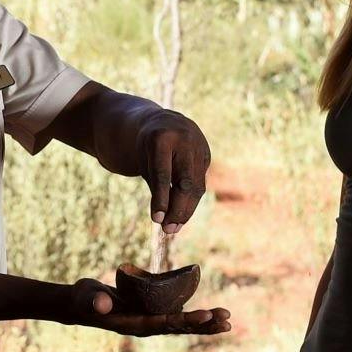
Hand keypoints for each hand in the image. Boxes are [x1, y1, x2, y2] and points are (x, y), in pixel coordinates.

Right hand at [66, 279, 230, 337]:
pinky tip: (209, 314)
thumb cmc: (84, 300)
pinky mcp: (152, 314)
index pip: (164, 324)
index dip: (186, 320)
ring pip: (182, 325)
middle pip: (180, 328)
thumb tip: (102, 304)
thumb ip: (94, 301)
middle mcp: (146, 326)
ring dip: (204, 322)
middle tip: (227, 320)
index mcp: (134, 325)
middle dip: (204, 325)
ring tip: (227, 319)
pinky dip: (194, 315)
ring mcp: (150, 322)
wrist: (82, 304)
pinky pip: (177, 317)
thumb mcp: (87, 298)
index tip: (206, 315)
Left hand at [134, 111, 212, 234]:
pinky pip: (200, 182)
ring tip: (173, 227)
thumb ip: (156, 186)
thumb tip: (163, 219)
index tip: (156, 220)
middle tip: (167, 229)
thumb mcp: (144, 161)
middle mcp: (185, 140)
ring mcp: (200, 146)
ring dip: (186, 209)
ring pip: (197, 185)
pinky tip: (181, 215)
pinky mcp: (206, 154)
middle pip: (186, 182)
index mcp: (162, 138)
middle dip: (178, 208)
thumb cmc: (147, 147)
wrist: (161, 122)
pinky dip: (191, 200)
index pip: (164, 174)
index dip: (161, 198)